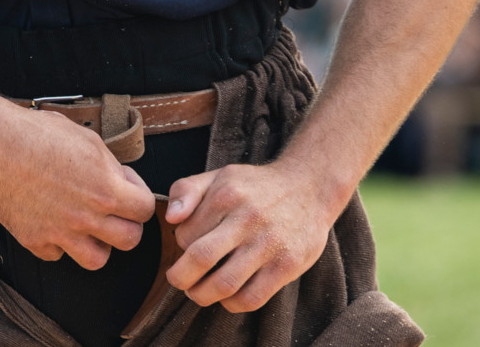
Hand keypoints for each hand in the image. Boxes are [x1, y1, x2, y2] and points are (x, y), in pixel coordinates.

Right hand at [0, 104, 157, 269]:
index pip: (146, 210)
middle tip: (111, 210)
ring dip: (96, 244)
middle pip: (130, 240)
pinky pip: (57, 255)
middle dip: (125, 224)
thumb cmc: (37, 133)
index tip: (125, 187)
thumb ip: (109, 166)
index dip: (138, 197)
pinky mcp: (34, 241)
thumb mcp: (86, 139)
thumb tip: (121, 181)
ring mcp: (60, 233)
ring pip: (97, 260)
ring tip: (86, 226)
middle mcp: (86, 217)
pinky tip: (51, 222)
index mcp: (105, 189)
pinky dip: (57, 243)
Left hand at [164, 160, 341, 312]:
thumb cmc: (255, 186)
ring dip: (203, 295)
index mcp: (226, 195)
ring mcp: (269, 244)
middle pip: (202, 257)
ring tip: (199, 292)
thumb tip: (170, 219)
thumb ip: (186, 190)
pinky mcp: (287, 265)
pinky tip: (229, 296)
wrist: (309, 188)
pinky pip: (252, 298)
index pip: (186, 233)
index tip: (186, 248)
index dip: (179, 246)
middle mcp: (247, 219)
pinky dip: (232, 304)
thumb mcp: (219, 175)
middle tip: (178, 281)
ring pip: (225, 283)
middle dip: (181, 277)